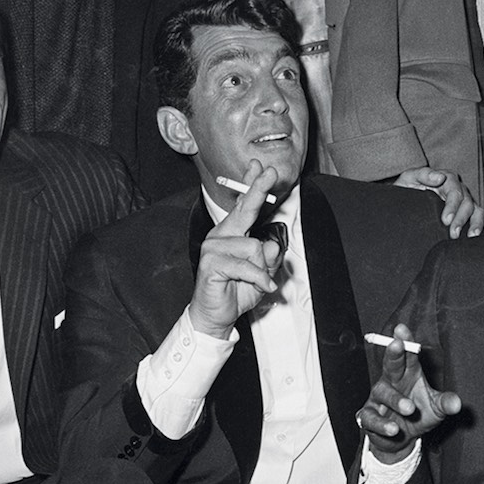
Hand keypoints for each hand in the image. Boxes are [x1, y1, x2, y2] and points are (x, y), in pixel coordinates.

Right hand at [189, 162, 283, 338]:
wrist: (216, 315)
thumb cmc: (236, 291)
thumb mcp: (263, 273)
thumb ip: (270, 257)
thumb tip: (272, 243)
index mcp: (233, 234)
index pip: (243, 206)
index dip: (252, 185)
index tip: (260, 168)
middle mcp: (222, 236)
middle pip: (244, 209)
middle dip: (258, 190)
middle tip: (270, 172)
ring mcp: (214, 248)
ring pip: (253, 246)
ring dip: (262, 268)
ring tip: (257, 281)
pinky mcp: (211, 263)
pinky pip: (247, 266)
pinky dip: (259, 279)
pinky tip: (261, 286)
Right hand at [357, 324, 460, 462]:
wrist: (400, 439)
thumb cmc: (418, 414)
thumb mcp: (436, 409)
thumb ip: (445, 403)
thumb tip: (456, 404)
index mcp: (408, 374)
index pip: (407, 354)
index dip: (405, 341)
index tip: (402, 329)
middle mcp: (391, 382)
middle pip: (391, 364)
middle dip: (393, 353)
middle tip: (397, 344)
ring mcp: (378, 399)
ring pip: (383, 393)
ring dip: (396, 399)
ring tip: (410, 409)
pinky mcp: (369, 417)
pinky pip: (372, 418)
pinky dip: (383, 424)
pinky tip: (393, 429)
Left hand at [393, 166, 483, 238]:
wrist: (405, 201)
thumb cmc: (408, 188)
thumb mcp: (410, 178)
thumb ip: (423, 174)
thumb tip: (439, 177)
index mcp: (447, 180)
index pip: (455, 192)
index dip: (452, 206)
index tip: (446, 220)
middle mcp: (459, 191)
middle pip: (467, 203)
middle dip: (462, 219)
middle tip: (453, 234)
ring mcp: (465, 202)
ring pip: (477, 211)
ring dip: (477, 224)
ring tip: (473, 236)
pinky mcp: (468, 214)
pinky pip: (482, 219)